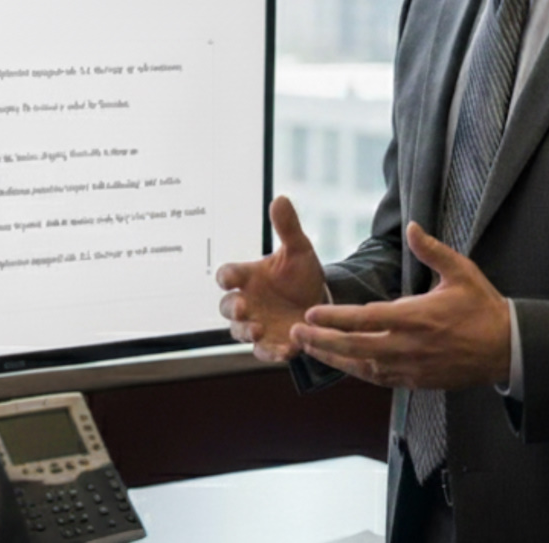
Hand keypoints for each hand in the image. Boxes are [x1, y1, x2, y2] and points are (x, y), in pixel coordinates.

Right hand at [215, 196, 326, 361]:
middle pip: (227, 306)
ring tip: (257, 329)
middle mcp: (247, 301)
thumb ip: (287, 227)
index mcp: (249, 277)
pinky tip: (285, 350)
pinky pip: (263, 351)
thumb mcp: (299, 250)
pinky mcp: (271, 343)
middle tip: (243, 307)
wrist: (321, 303)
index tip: (230, 278)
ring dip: (245, 331)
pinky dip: (270, 352)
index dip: (227, 276)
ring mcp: (257, 324)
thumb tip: (280, 198)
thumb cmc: (301, 275)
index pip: (228, 275)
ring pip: (239, 331)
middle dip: (232, 308)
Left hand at [291, 222, 510, 389]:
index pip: (368, 318)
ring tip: (307, 347)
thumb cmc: (482, 307)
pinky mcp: (416, 381)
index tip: (312, 311)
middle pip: (356, 347)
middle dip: (323, 339)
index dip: (336, 317)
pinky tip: (339, 362)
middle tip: (297, 330)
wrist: (506, 349)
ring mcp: (412, 367)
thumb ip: (433, 250)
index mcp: (419, 317)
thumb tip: (412, 227)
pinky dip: (355, 371)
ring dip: (333, 358)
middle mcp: (411, 346)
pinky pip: (378, 379)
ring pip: (363, 367)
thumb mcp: (462, 272)